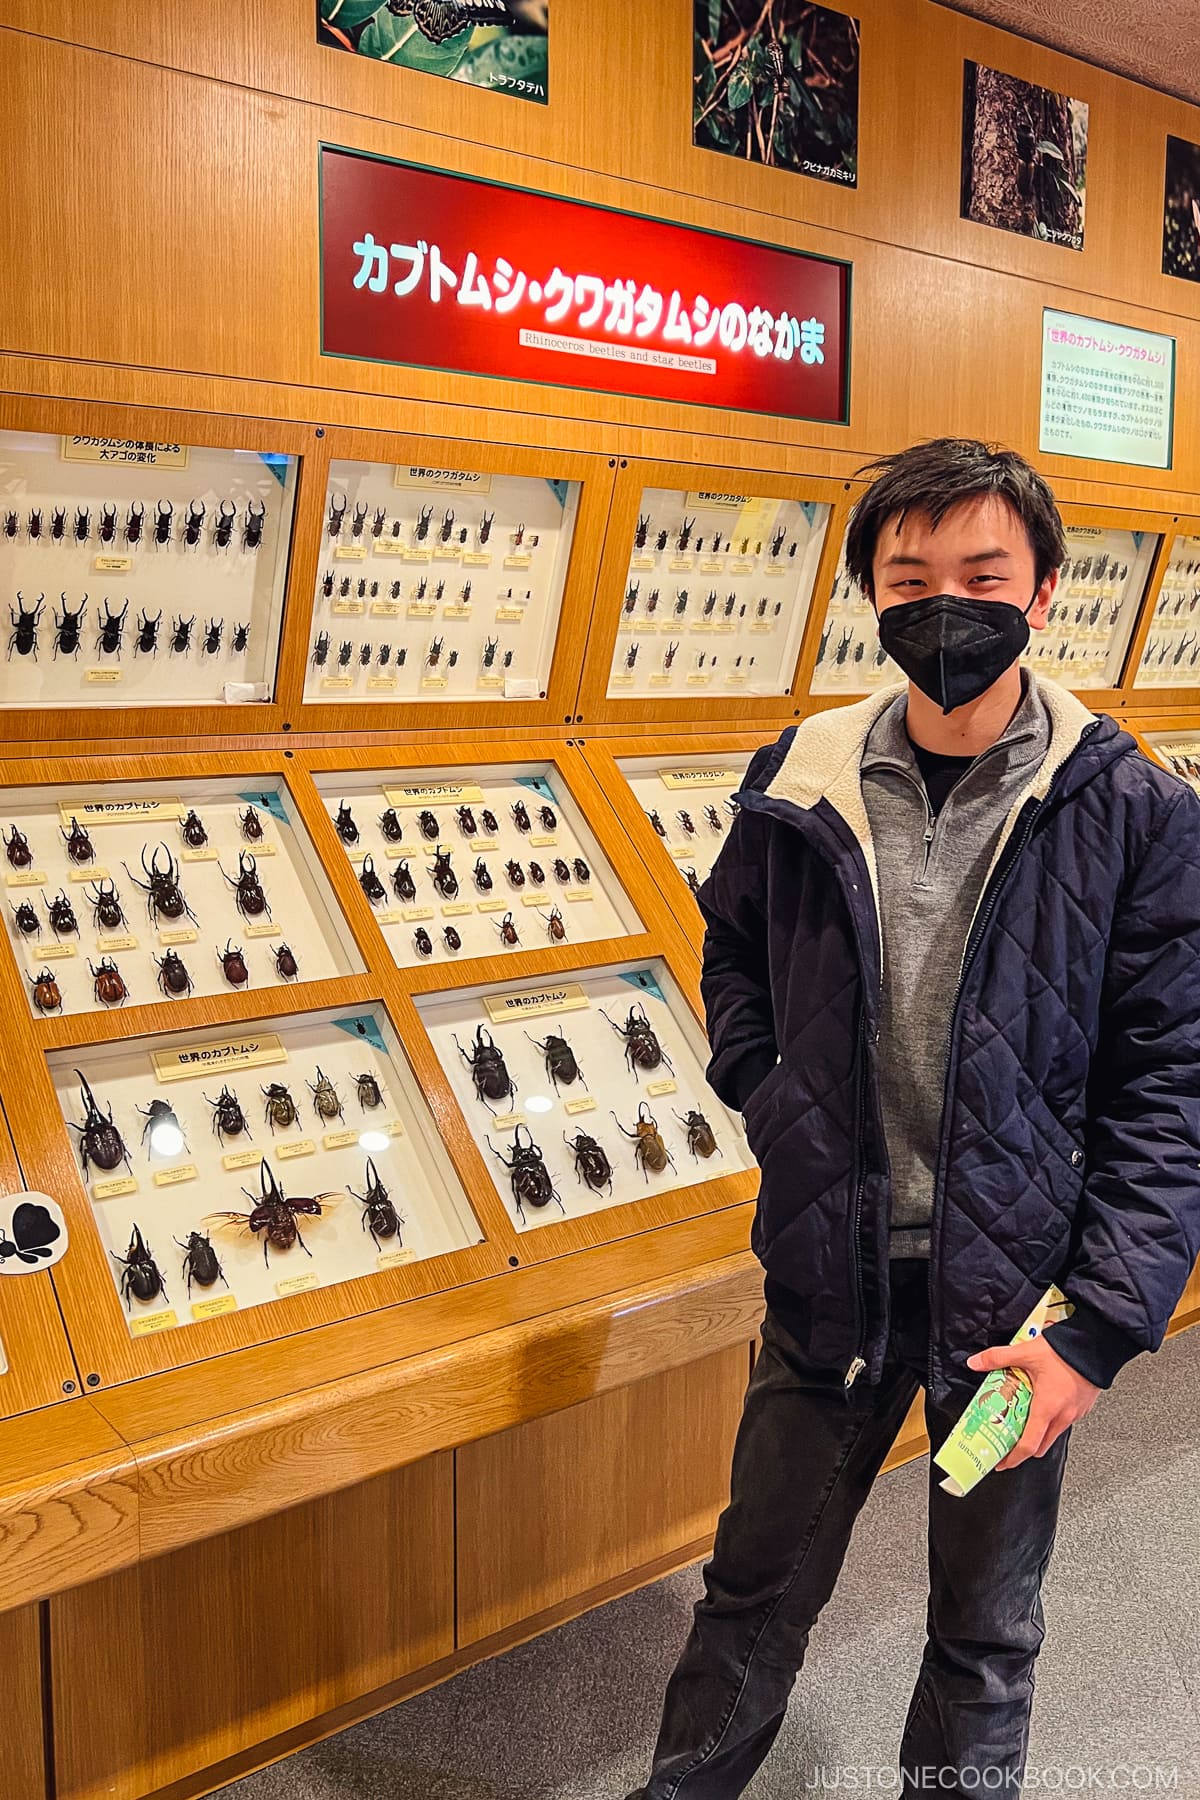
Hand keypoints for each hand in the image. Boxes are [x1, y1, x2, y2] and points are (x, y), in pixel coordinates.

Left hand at [965, 1332, 1099, 1469]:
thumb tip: (976, 1362)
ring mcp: (1075, 1412)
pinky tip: (1043, 1404)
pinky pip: (1065, 1420)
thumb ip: (998, 1357)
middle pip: (1041, 1444)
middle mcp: (1063, 1416)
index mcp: (1046, 1409)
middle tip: (1008, 1442)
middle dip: (1023, 1448)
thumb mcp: (1026, 1352)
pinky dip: (1052, 1419)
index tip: (1002, 1463)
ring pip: (1053, 1433)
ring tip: (1023, 1420)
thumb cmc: (1067, 1351)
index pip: (1028, 1445)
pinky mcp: (1083, 1406)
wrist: (1096, 1344)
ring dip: (1038, 1432)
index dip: (1013, 1458)